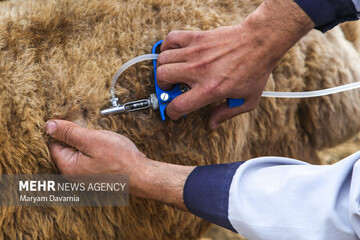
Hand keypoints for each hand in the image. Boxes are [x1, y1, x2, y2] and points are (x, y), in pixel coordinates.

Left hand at [45, 120, 194, 207]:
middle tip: (96, 137)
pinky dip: (96, 153)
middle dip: (79, 139)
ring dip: (89, 145)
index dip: (67, 131)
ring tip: (104, 145)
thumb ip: (69, 132)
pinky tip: (107, 152)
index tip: (82, 128)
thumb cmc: (120, 158)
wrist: (141, 174)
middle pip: (67, 149)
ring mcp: (84, 178)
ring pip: (80, 153)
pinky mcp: (95, 177)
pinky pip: (89, 160)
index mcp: (68, 167)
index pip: (55, 143)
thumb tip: (48, 126)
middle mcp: (73, 176)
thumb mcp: (92, 139)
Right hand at [156, 0, 313, 128]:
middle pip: (163, 78)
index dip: (171, 112)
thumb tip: (212, 125)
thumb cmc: (255, 71)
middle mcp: (198, 71)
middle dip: (162, 87)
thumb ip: (226, 114)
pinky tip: (173, 52)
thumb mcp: (247, 100)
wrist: (260, 42)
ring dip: (163, 68)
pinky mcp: (197, 38)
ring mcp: (196, 53)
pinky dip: (166, 46)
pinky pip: (171, 38)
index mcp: (210, 90)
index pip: (178, 105)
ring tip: (172, 71)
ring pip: (163, 59)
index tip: (174, 110)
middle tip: (171, 88)